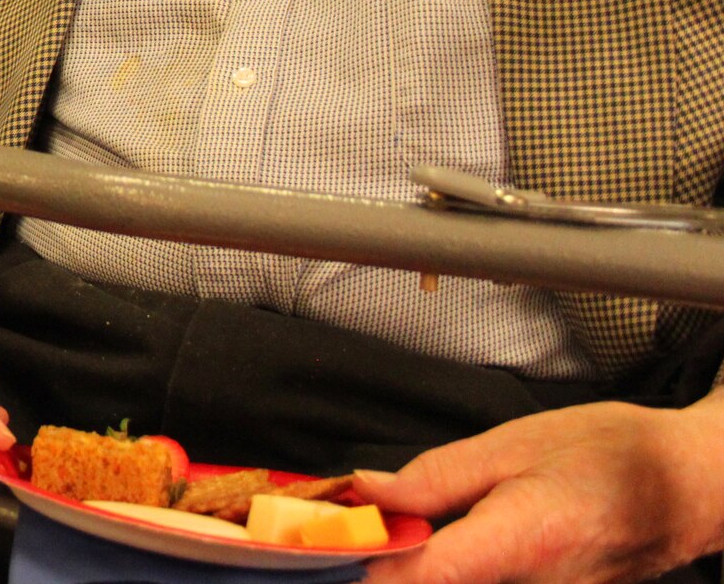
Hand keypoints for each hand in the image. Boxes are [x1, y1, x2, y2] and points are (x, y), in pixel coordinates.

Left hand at [358, 395, 723, 582]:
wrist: (691, 487)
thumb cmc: (615, 454)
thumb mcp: (516, 442)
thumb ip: (438, 476)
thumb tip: (371, 493)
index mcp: (521, 541)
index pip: (420, 577)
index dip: (366, 563)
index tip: (326, 539)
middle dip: (387, 563)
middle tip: (352, 526)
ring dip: (417, 568)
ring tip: (392, 531)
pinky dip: (452, 573)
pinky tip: (434, 547)